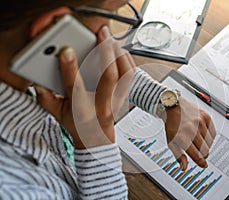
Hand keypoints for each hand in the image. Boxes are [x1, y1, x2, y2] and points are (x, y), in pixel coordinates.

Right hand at [35, 26, 134, 148]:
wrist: (97, 139)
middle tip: (101, 34)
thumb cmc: (78, 126)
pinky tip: (119, 50)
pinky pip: (130, 74)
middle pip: (109, 77)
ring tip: (110, 39)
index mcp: (82, 110)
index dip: (69, 68)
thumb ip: (46, 99)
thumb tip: (39, 82)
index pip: (75, 88)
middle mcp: (102, 105)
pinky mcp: (124, 95)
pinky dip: (126, 59)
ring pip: (124, 74)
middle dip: (105, 52)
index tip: (66, 51)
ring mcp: (116, 100)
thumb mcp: (57, 115)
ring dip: (119, 53)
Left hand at [164, 97, 215, 170]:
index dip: (201, 163)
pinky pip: (213, 134)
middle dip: (203, 154)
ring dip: (205, 145)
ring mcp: (200, 122)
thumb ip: (178, 156)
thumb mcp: (171, 142)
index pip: (197, 156)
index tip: (203, 164)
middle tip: (198, 151)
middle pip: (205, 151)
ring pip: (210, 143)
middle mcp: (192, 129)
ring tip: (197, 141)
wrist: (173, 106)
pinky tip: (202, 135)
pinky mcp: (206, 117)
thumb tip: (184, 168)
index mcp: (182, 137)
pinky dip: (209, 137)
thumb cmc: (172, 125)